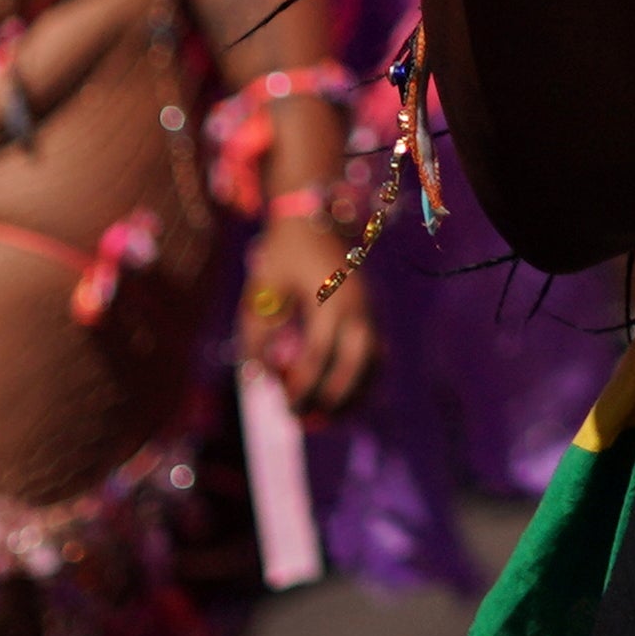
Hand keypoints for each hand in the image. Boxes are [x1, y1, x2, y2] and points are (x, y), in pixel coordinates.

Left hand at [243, 211, 376, 418]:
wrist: (311, 216)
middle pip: (355, 363)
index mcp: (329, 299)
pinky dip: (366, 377)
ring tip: (329, 417)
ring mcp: (368, 307)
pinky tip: (348, 397)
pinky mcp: (371, 310)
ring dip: (354, 392)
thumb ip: (257, 336)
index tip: (286, 406)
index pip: (318, 355)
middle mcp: (356, 306)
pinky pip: (377, 351)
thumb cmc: (280, 254)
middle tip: (305, 418)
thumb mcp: (261, 291)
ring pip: (373, 360)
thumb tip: (260, 378)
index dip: (303, 385)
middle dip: (332, 397)